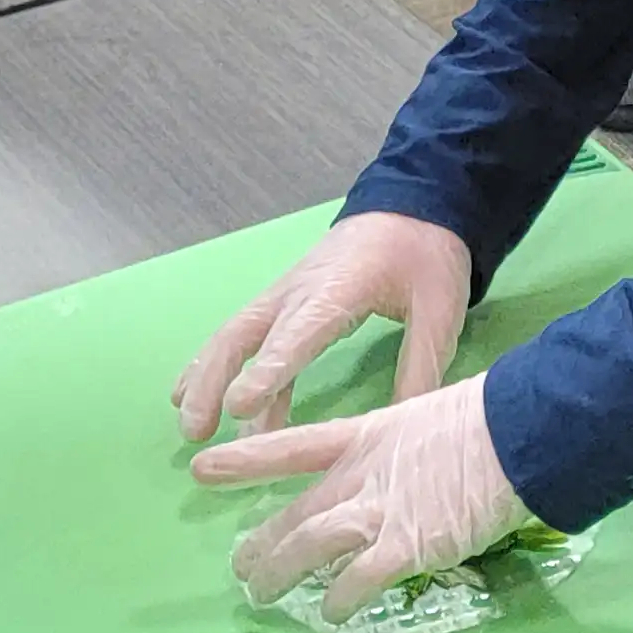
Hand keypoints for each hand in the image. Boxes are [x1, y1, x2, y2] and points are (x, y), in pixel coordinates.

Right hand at [173, 209, 475, 438]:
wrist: (415, 201)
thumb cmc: (427, 253)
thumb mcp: (441, 310)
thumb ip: (420, 367)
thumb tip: (399, 428)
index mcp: (340, 288)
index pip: (297, 334)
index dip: (268, 371)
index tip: (239, 406)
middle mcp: (300, 289)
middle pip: (244, 334)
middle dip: (214, 381)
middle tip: (197, 430)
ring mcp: (287, 291)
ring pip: (234, 334)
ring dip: (207, 377)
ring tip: (191, 428)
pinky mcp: (287, 297)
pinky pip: (247, 333)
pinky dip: (223, 366)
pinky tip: (211, 401)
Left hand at [196, 369, 521, 624]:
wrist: (518, 435)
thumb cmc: (490, 420)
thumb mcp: (434, 417)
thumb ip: (409, 450)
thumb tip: (412, 471)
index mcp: (367, 436)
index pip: (292, 447)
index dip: (246, 459)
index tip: (202, 468)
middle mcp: (360, 477)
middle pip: (294, 515)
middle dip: (262, 543)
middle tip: (241, 566)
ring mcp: (377, 514)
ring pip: (308, 549)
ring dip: (280, 575)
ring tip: (261, 595)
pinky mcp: (402, 548)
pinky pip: (358, 583)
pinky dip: (340, 601)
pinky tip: (334, 614)